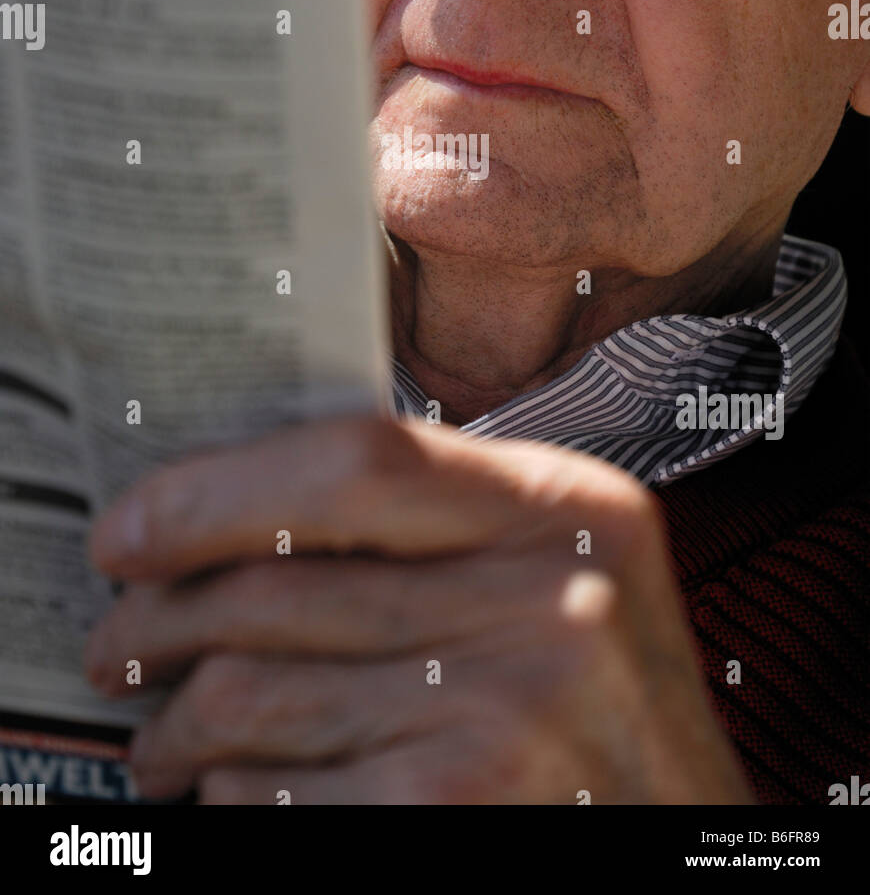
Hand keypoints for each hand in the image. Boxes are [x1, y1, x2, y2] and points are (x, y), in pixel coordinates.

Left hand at [85, 415, 754, 804]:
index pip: (356, 461)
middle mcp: (551, 607)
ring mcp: (508, 719)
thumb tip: (230, 514)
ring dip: (173, 723)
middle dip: (156, 620)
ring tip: (160, 736)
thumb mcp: (562, 577)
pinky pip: (269, 796)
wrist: (683, 841)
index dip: (214, 492)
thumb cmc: (605, 710)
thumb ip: (438, 524)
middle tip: (115, 641)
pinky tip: (233, 793)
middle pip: (277, 588)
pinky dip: (228, 797)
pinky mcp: (453, 815)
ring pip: (251, 696)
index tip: (129, 530)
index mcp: (571, 513)